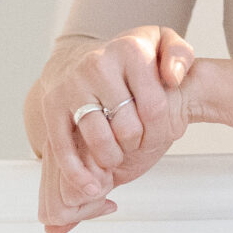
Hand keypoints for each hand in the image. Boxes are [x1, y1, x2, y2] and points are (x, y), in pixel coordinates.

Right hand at [28, 26, 196, 229]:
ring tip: (117, 158)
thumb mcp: (162, 45)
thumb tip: (172, 79)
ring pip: (98, 139)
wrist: (78, 58)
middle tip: (137, 143)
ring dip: (112, 158)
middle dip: (137, 143)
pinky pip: (63, 147)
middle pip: (127, 126)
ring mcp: (72, 85)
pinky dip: (77, 173)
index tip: (158, 130)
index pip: (154, 107)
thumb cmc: (127, 59)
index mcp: (130, 50)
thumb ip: (180, 56)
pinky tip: (92, 186)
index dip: (160, 129)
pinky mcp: (51, 105)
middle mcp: (98, 64)